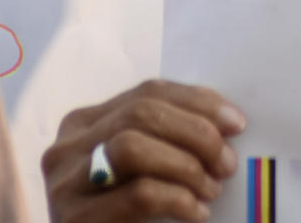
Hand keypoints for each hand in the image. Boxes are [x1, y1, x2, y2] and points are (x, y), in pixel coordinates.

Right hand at [42, 80, 246, 221]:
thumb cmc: (126, 221)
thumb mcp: (140, 171)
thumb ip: (161, 141)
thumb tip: (223, 122)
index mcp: (83, 124)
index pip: (147, 91)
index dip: (196, 101)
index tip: (236, 122)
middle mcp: (66, 147)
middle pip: (141, 113)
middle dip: (195, 132)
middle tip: (227, 162)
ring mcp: (64, 184)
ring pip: (133, 147)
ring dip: (185, 164)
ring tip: (212, 188)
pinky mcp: (73, 220)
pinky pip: (137, 194)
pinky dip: (177, 199)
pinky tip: (197, 213)